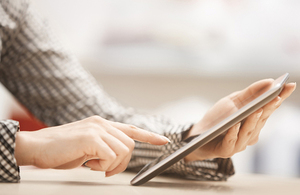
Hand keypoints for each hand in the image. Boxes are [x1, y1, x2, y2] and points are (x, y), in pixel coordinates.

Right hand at [14, 116, 168, 176]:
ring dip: (111, 164)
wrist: (36, 147)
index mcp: (102, 125)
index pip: (131, 128)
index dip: (149, 136)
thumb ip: (104, 147)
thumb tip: (118, 157)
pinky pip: (111, 156)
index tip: (163, 141)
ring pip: (124, 150)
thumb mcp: (87, 147)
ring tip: (93, 165)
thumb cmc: (60, 150)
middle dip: (122, 162)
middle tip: (104, 169)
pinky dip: (103, 166)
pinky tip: (89, 164)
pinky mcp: (91, 138)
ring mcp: (97, 129)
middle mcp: (102, 123)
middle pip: (130, 144)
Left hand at [184, 79, 295, 161]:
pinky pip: (231, 140)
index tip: (290, 85)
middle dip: (270, 107)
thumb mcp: (232, 102)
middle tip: (277, 96)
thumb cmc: (218, 118)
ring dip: (253, 120)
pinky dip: (233, 132)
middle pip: (261, 119)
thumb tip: (269, 81)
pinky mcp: (226, 150)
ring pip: (248, 132)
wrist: (198, 135)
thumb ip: (249, 93)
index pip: (269, 107)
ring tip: (257, 109)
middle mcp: (250, 133)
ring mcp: (239, 143)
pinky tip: (234, 124)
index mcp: (254, 120)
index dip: (281, 96)